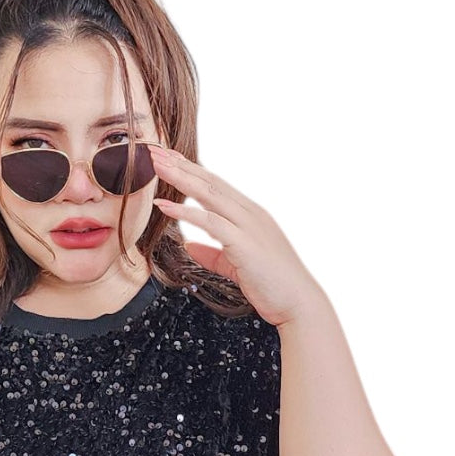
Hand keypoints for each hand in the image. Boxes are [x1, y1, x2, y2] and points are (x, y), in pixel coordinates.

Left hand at [149, 144, 315, 326]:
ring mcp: (248, 226)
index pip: (216, 185)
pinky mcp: (244, 243)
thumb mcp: (235, 265)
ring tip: (157, 166)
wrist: (298, 303)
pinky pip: (210, 222)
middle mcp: (250, 214)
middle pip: (210, 182)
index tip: (170, 159)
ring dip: (180, 178)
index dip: (192, 170)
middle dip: (181, 165)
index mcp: (250, 215)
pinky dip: (185, 212)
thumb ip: (213, 254)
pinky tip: (164, 207)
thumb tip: (190, 247)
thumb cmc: (272, 285)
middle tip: (156, 151)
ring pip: (209, 194)